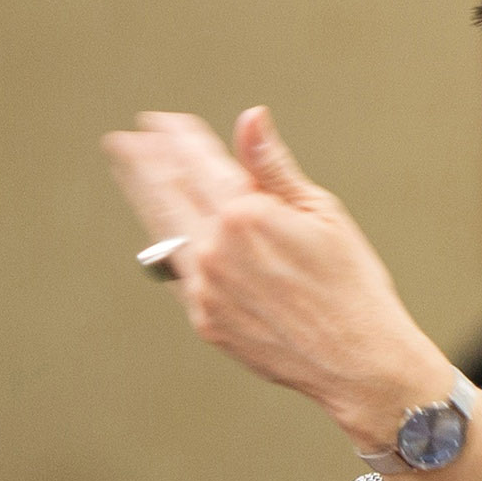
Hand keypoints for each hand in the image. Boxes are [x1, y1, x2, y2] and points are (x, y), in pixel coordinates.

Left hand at [102, 108, 446, 447]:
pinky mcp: (205, 321)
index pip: (198, 162)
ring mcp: (206, 289)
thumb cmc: (351, 285)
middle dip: (144, 161)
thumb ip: (273, 167)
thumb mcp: (321, 213)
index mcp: (245, 215)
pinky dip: (166, 243)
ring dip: (142, 196)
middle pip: (167, 192)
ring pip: (163, 231)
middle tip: (124, 140)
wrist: (357, 362)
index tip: (162, 121)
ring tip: (128, 172)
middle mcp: (216, 251)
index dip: (178, 137)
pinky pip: (178, 273)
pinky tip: (163, 231)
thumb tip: (250, 118)